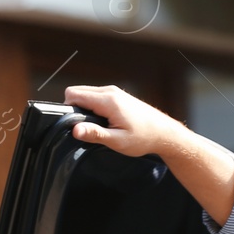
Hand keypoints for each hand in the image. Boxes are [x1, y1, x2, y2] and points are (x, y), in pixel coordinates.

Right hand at [64, 84, 185, 157]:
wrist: (165, 134)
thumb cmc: (144, 138)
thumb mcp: (118, 141)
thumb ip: (95, 134)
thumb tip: (75, 130)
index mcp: (109, 101)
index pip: (73, 95)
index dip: (67, 109)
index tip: (73, 123)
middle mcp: (111, 92)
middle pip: (77, 92)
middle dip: (74, 107)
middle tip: (85, 126)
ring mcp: (115, 92)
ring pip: (86, 93)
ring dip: (84, 107)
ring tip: (96, 125)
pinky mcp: (119, 95)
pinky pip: (96, 96)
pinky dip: (93, 106)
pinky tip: (103, 120)